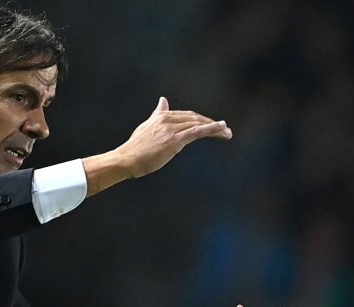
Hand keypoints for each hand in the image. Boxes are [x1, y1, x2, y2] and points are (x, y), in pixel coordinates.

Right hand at [115, 97, 231, 178]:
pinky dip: (211, 129)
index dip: (202, 119)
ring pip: (198, 125)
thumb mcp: (147, 127)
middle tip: (226, 130)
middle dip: (211, 123)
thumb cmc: (135, 148)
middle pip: (195, 118)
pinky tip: (222, 129)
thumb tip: (163, 100)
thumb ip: (157, 114)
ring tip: (228, 133)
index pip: (187, 115)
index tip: (214, 125)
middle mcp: (166, 119)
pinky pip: (196, 132)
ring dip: (215, 128)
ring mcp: (170, 129)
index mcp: (161, 116)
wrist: (126, 159)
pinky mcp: (173, 140)